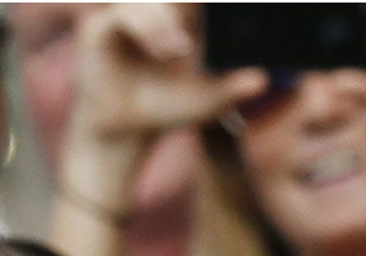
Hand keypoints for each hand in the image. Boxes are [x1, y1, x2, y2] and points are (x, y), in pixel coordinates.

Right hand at [60, 3, 266, 211]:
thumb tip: (263, 80)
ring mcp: (129, 13)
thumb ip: (232, 89)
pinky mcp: (103, 26)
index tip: (220, 27)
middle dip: (187, 5)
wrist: (125, 133)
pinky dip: (146, 29)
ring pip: (152, 4)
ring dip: (165, 23)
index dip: (213, 6)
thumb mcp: (205, 101)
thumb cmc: (164, 109)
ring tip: (179, 50)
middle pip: (175, 0)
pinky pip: (125, 16)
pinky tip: (164, 50)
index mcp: (182, 19)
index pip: (199, 5)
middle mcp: (155, 10)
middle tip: (190, 40)